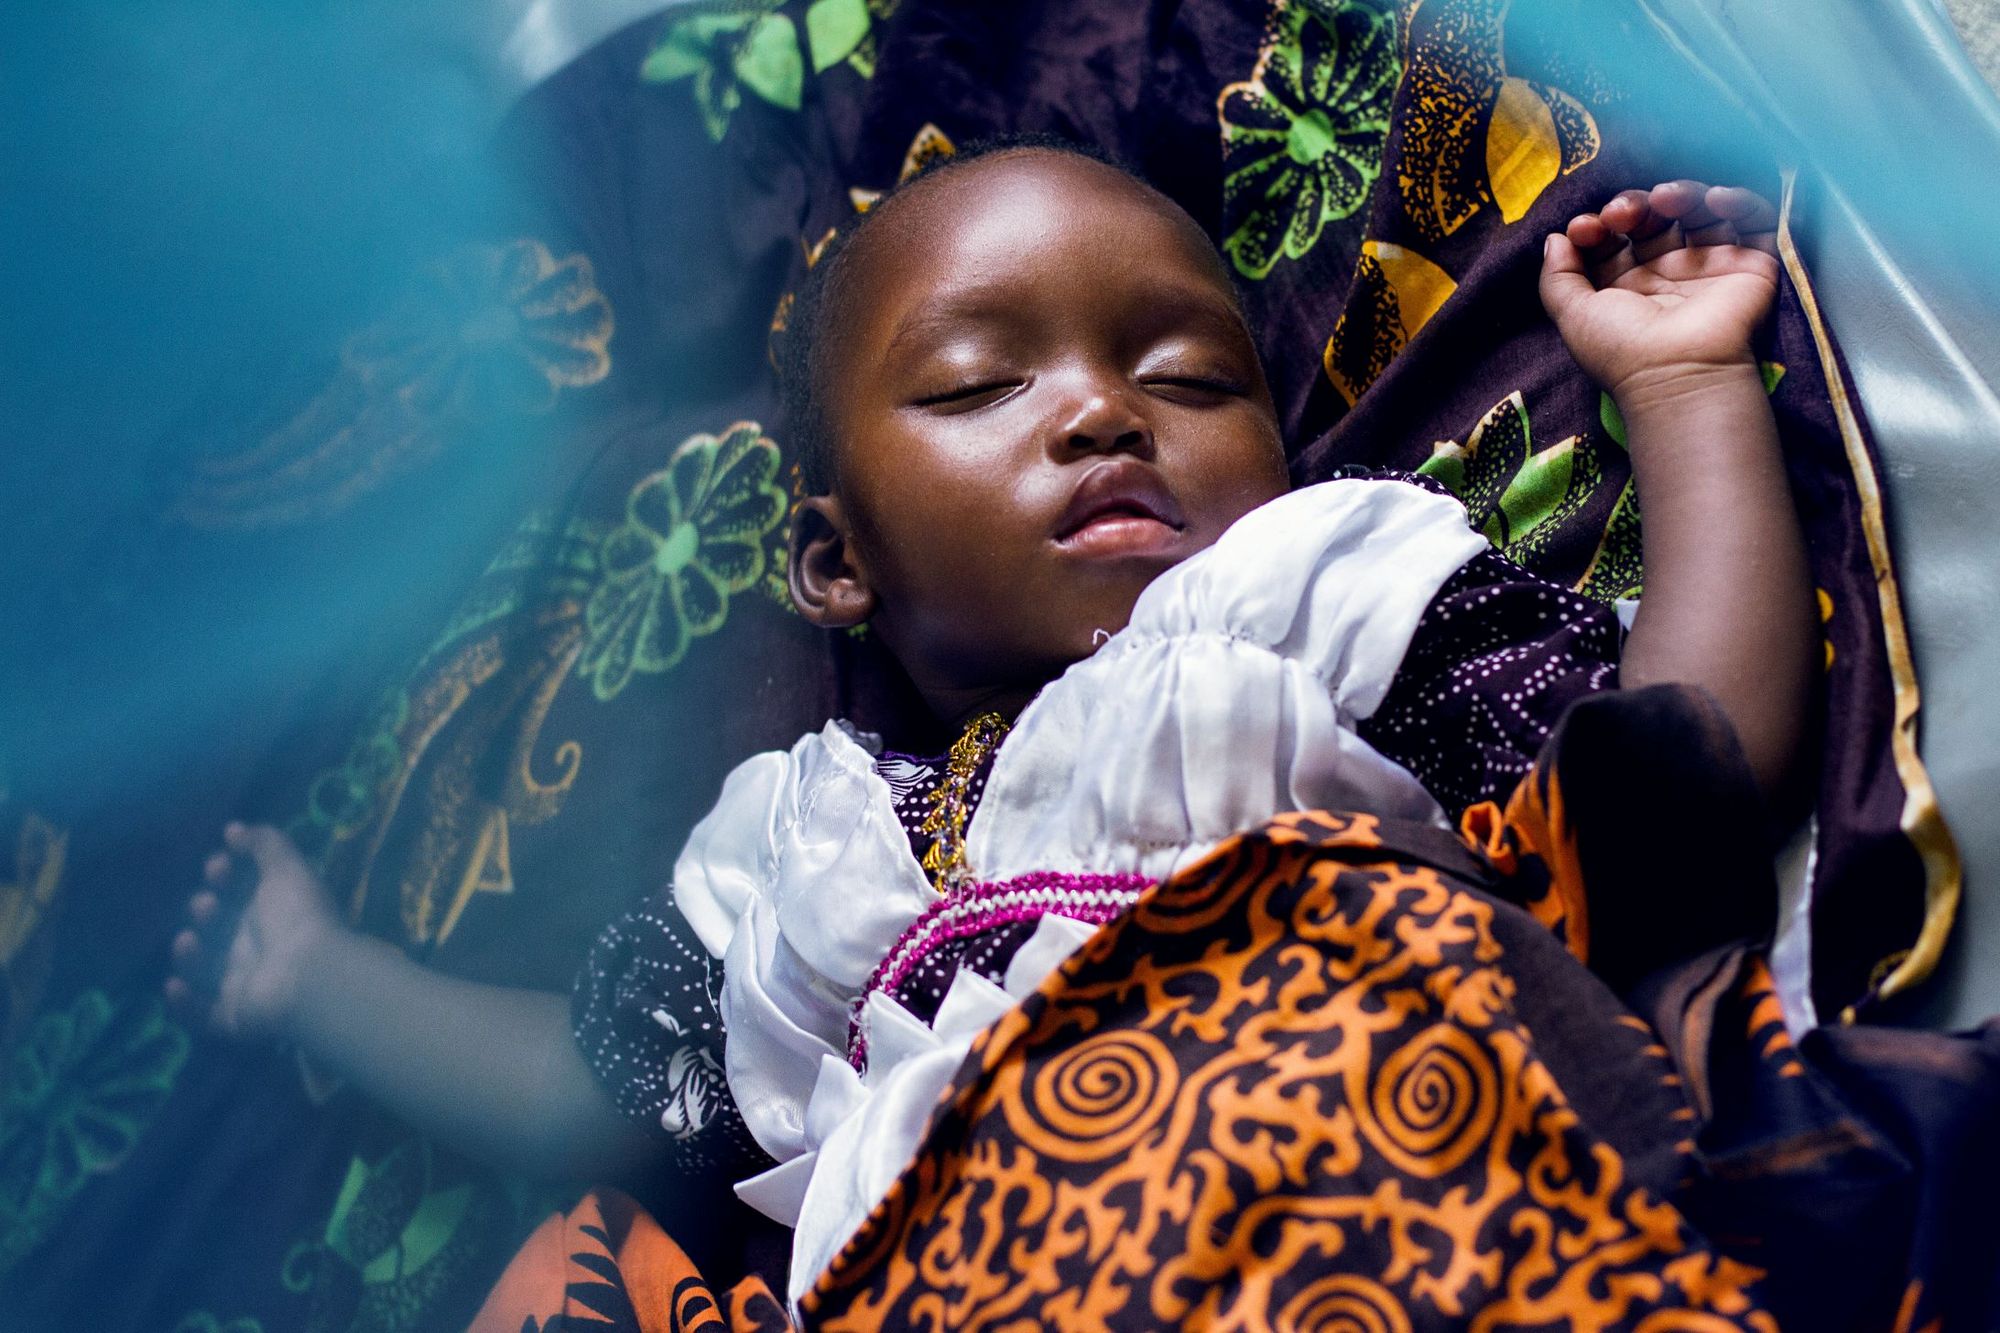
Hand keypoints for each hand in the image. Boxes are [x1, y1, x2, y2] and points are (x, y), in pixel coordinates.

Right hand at [166, 823, 343, 1037]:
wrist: (308, 973)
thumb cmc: (298, 915)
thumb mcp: (287, 868)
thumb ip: (264, 842)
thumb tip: (233, 828)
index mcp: (272, 914)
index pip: (239, 893)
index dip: (223, 876)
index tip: (218, 864)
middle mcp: (257, 949)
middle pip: (219, 931)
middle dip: (205, 911)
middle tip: (208, 903)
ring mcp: (245, 986)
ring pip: (205, 971)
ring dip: (189, 954)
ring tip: (188, 939)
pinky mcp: (233, 1018)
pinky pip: (200, 1014)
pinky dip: (184, 1002)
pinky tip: (174, 983)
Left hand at [1539, 180, 1780, 405]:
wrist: (1680, 375)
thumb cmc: (1622, 350)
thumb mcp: (1574, 315)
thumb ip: (1558, 277)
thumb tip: (1555, 239)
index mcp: (1625, 286)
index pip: (1612, 238)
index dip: (1597, 225)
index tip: (1584, 229)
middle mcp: (1667, 274)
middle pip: (1652, 218)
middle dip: (1633, 205)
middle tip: (1622, 214)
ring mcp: (1709, 267)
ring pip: (1698, 211)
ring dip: (1680, 194)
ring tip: (1664, 201)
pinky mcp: (1750, 265)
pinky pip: (1753, 221)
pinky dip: (1739, 201)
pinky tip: (1716, 199)